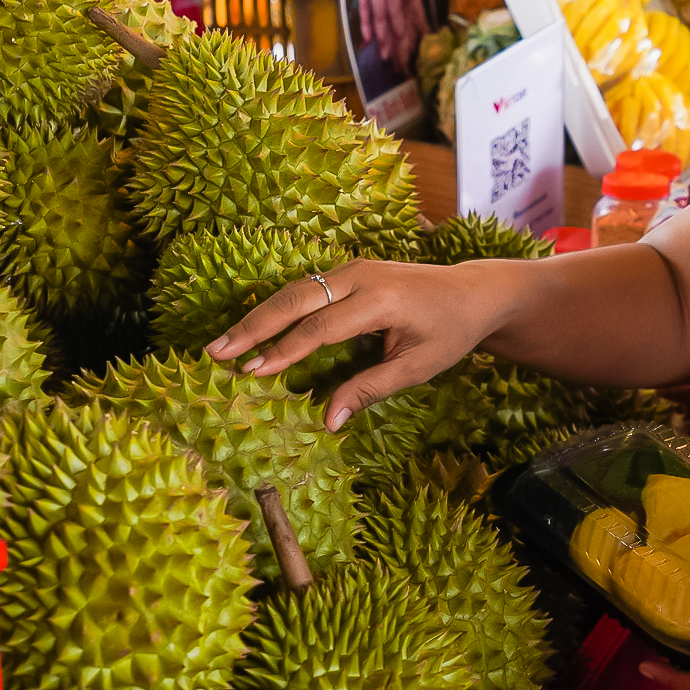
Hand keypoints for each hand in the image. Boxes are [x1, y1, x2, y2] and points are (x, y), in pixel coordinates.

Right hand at [206, 259, 504, 427]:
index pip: (321, 327)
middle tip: (215, 354)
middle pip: (297, 299)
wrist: (474, 292)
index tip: (251, 372)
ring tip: (221, 345)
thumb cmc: (451, 331)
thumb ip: (371, 390)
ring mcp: (354, 268)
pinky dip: (276, 308)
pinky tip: (251, 330)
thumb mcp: (418, 367)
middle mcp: (363, 276)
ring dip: (257, 317)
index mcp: (382, 300)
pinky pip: (306, 287)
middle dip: (254, 327)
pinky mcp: (350, 270)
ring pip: (295, 289)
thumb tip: (327, 422)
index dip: (284, 350)